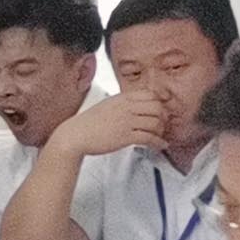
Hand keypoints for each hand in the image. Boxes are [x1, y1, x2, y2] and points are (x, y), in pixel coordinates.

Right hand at [44, 90, 168, 159]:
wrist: (75, 135)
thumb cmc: (88, 123)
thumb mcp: (107, 105)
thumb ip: (122, 103)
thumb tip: (136, 106)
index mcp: (122, 98)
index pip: (150, 94)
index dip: (158, 102)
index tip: (160, 110)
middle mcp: (126, 107)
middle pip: (157, 107)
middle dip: (164, 116)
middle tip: (163, 123)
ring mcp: (126, 122)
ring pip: (155, 122)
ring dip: (161, 130)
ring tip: (160, 135)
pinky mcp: (125, 137)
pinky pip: (149, 138)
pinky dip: (158, 142)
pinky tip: (160, 145)